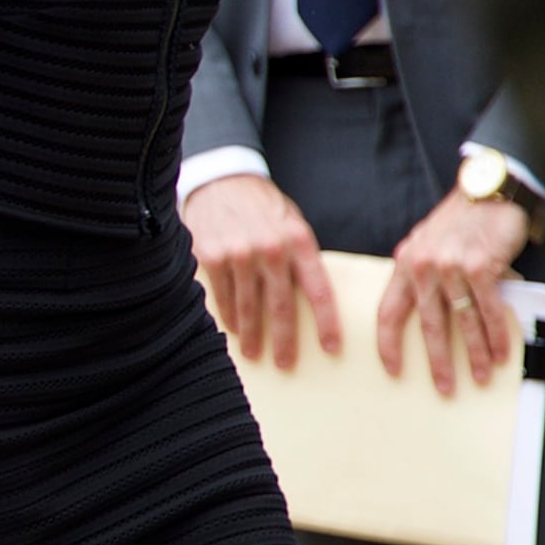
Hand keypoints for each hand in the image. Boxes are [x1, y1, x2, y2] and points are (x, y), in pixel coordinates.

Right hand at [183, 174, 339, 370]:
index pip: (319, 290)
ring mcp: (240, 254)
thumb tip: (307, 300)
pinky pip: (223, 296)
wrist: (221, 181)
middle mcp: (272, 249)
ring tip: (254, 352)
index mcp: (299, 241)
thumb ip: (299, 258)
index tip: (331, 348)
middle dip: (284, 341)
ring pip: (249, 307)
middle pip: (281, 307)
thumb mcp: (290, 224)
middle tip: (285, 363)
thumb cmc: (262, 207)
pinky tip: (232, 329)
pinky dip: (228, 316)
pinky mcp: (212, 257)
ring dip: (252, 335)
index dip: (326, 323)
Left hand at [375, 190, 531, 394]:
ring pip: (462, 322)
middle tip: (443, 387)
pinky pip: (488, 310)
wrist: (489, 189)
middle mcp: (423, 267)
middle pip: (428, 325)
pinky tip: (500, 354)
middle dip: (437, 361)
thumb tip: (437, 315)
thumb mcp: (429, 244)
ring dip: (473, 354)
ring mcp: (451, 267)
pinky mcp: (480, 267)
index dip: (388, 344)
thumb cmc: (461, 219)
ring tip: (478, 377)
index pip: (389, 312)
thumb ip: (425, 276)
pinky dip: (495, 335)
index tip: (391, 369)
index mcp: (405, 263)